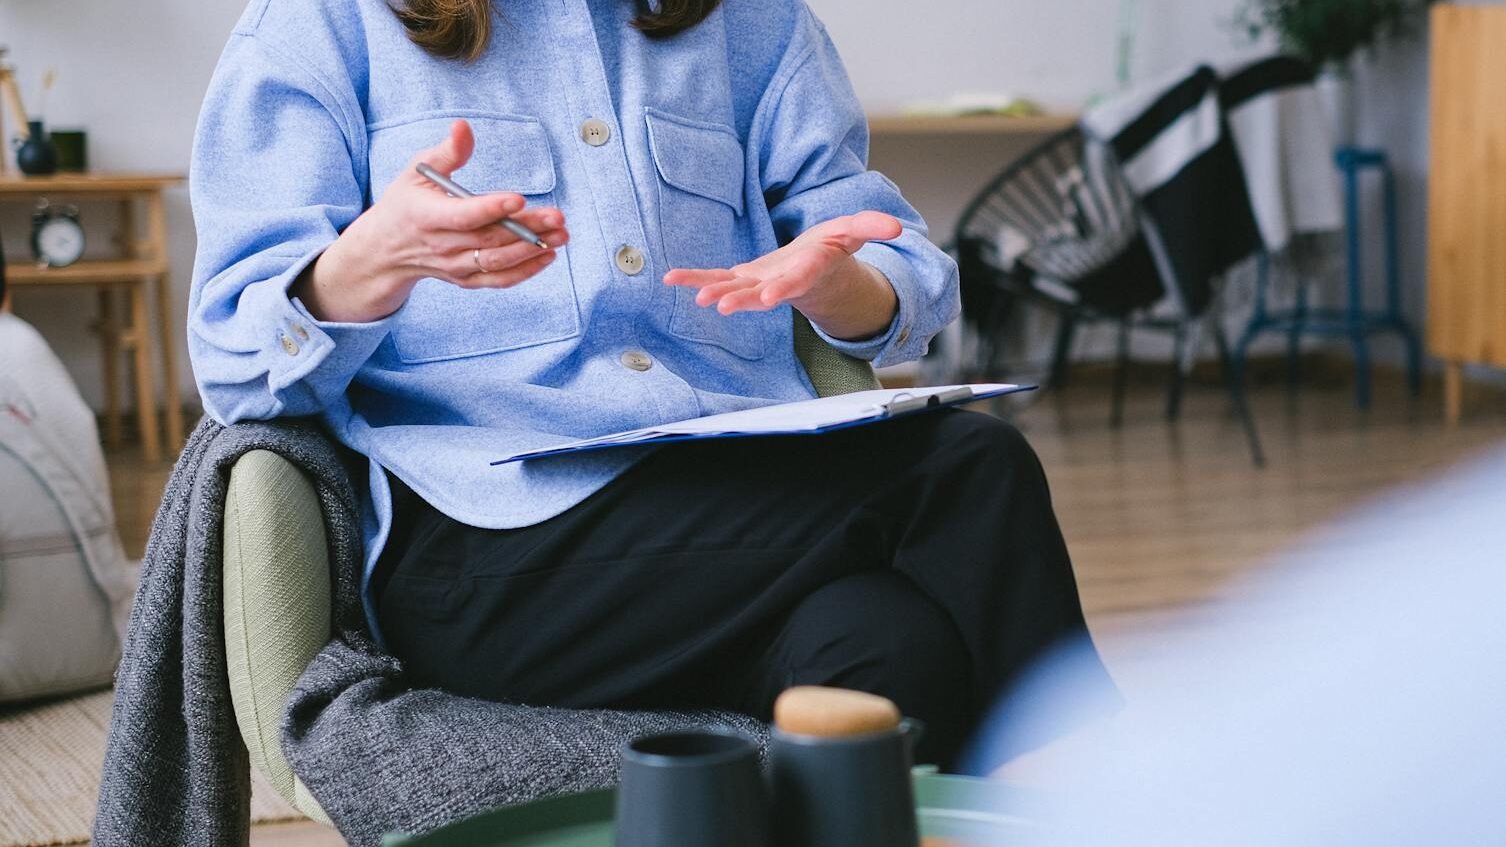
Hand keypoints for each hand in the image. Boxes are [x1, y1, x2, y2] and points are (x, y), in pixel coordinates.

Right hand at [293, 120, 569, 323]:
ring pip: (497, 262)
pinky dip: (524, 271)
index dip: (491, 208)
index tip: (518, 198)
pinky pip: (497, 280)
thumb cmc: (405, 202)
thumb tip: (464, 126)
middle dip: (527, 228)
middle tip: (558, 216)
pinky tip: (548, 255)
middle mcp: (441, 246)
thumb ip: (446, 152)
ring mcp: (454, 266)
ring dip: (532, 250)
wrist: (386, 250)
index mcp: (426, 216)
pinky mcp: (465, 280)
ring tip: (562, 235)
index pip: (463, 215)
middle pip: (489, 239)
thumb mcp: (417, 171)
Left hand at [663, 211, 901, 340]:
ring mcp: (760, 284)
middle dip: (744, 299)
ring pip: (735, 290)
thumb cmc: (832, 251)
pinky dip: (695, 278)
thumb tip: (895, 227)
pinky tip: (670, 277)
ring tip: (697, 296)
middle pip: (761, 294)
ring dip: (715, 292)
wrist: (815, 273)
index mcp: (808, 271)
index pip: (798, 281)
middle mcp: (781, 283)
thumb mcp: (854, 232)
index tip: (772, 297)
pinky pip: (716, 279)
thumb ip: (871, 226)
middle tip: (724, 306)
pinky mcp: (743, 279)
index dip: (785, 288)